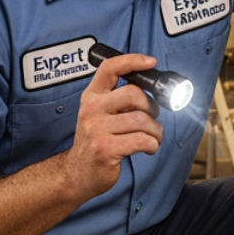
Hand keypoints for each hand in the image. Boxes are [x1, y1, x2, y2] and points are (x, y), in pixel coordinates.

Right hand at [64, 53, 163, 199]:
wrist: (77, 174)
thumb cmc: (97, 142)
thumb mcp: (99, 114)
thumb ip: (118, 100)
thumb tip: (150, 90)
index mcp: (91, 97)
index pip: (109, 68)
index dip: (132, 61)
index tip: (150, 62)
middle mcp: (91, 110)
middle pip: (134, 94)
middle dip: (152, 108)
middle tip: (152, 120)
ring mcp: (96, 129)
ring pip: (142, 120)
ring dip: (156, 131)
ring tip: (153, 137)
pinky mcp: (105, 149)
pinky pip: (142, 140)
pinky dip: (152, 144)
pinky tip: (148, 148)